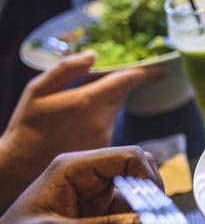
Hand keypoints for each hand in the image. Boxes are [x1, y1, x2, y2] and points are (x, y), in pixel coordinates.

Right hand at [0, 51, 163, 212]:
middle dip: (119, 83)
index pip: (127, 81)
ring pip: (115, 110)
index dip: (147, 72)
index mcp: (88, 101)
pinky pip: (109, 125)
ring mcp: (105, 137)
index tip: (163, 68)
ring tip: (78, 103)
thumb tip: (93, 55)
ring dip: (106, 101)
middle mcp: (102, 120)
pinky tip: (78, 121)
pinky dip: (101, 117)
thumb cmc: (27, 127)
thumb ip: (67, 69)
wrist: (21, 168)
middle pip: (123, 94)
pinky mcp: (104, 149)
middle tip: (104, 77)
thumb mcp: (38, 90)